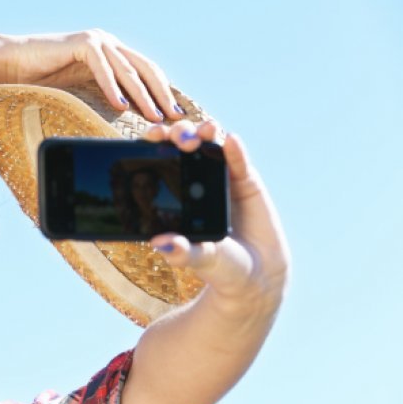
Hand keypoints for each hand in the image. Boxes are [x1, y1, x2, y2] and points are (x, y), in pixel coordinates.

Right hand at [6, 29, 182, 122]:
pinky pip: (103, 69)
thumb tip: (126, 118)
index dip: (164, 91)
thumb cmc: (43, 80)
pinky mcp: (83, 44)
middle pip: (146, 68)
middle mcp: (109, 42)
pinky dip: (113, 89)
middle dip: (162, 94)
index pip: (147, 70)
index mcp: (113, 52)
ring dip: (143, 96)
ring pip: (128, 70)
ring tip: (154, 116)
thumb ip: (103, 93)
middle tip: (175, 117)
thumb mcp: (81, 88)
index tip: (177, 114)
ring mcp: (97, 40)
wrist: (14, 63)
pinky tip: (121, 106)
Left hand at [144, 121, 290, 314]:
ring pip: (209, 145)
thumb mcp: (197, 260)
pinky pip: (239, 161)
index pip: (157, 161)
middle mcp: (193, 179)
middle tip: (176, 138)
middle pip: (181, 146)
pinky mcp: (246, 180)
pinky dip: (235, 149)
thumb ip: (181, 253)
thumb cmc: (217, 265)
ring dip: (205, 132)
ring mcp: (220, 177)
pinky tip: (231, 141)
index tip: (148, 139)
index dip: (152, 146)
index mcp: (172, 193)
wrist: (254, 273)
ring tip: (205, 131)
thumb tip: (160, 243)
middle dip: (177, 134)